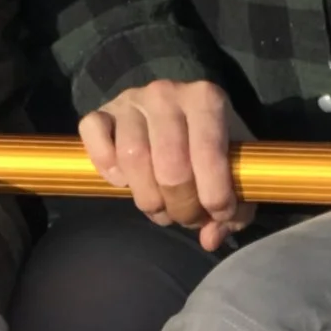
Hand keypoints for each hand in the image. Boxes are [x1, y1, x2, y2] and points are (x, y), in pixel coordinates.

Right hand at [78, 78, 254, 251]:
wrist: (173, 108)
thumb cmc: (207, 142)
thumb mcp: (232, 166)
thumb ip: (234, 208)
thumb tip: (209, 237)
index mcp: (206, 99)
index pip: (209, 155)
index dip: (215, 196)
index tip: (218, 213)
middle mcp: (167, 93)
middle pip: (170, 167)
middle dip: (181, 206)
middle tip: (185, 216)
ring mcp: (132, 99)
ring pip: (132, 158)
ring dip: (147, 198)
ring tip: (160, 207)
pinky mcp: (103, 110)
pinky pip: (95, 135)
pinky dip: (106, 166)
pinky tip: (122, 180)